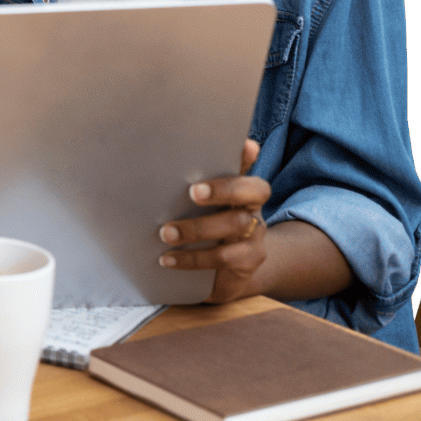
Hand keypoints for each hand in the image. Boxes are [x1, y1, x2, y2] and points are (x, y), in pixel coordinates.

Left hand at [158, 139, 271, 302]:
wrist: (225, 272)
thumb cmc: (207, 226)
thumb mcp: (202, 204)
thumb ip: (197, 180)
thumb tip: (186, 152)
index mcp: (244, 192)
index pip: (250, 167)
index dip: (247, 161)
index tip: (242, 148)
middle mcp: (254, 211)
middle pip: (253, 193)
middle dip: (223, 189)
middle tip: (193, 192)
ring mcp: (255, 238)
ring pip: (236, 226)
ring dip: (197, 229)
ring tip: (166, 233)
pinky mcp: (247, 263)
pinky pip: (223, 258)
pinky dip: (192, 258)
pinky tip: (167, 258)